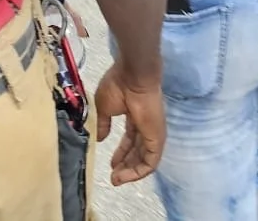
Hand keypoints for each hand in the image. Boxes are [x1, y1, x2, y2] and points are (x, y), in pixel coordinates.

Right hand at [92, 62, 163, 184]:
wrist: (132, 77)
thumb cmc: (117, 87)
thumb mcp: (104, 107)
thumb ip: (103, 125)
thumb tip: (100, 138)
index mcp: (135, 116)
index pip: (130, 140)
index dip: (121, 153)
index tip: (111, 165)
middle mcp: (146, 126)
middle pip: (137, 152)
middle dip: (125, 166)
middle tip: (113, 177)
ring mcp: (153, 133)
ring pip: (144, 160)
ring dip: (130, 172)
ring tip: (116, 179)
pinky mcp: (157, 139)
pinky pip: (150, 162)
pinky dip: (139, 172)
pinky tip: (126, 177)